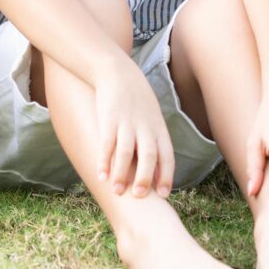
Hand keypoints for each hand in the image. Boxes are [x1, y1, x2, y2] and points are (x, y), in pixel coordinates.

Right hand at [89, 52, 174, 198]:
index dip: (166, 176)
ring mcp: (126, 122)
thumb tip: (155, 172)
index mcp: (158, 128)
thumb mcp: (152, 119)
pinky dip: (104, 160)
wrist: (117, 72)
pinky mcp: (108, 118)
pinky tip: (101, 174)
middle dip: (144, 178)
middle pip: (149, 155)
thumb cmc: (137, 100)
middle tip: (138, 196)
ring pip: (126, 152)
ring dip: (121, 173)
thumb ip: (154, 143)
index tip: (162, 194)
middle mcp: (145, 126)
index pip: (167, 156)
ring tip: (117, 191)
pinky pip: (107, 143)